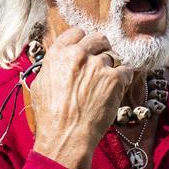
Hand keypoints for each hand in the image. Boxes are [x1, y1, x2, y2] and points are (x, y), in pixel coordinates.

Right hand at [31, 28, 133, 168]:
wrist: (66, 135)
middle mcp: (78, 55)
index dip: (83, 41)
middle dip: (102, 48)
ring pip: (113, 55)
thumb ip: (53, 66)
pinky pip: (127, 70)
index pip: (76, 33)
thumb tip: (61, 58)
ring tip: (106, 84)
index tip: (87, 49)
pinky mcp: (114, 78)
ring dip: (112, 67)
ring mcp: (98, 65)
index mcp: (58, 55)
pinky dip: (124, 79)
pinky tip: (116, 90)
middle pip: (98, 38)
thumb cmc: (51, 116)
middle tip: (101, 64)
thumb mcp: (41, 85)